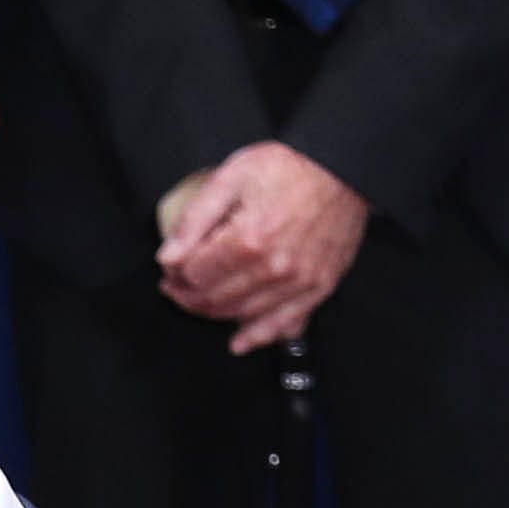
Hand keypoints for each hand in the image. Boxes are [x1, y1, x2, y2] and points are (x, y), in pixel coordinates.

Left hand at [157, 142, 369, 349]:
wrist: (340, 166)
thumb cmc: (290, 167)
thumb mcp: (231, 177)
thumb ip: (195, 220)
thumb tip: (168, 257)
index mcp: (249, 239)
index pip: (195, 276)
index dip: (174, 275)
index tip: (169, 270)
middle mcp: (275, 267)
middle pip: (215, 300)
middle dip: (189, 297)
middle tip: (178, 286)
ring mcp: (299, 281)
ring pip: (242, 316)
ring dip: (216, 313)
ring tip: (203, 299)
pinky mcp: (319, 286)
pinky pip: (285, 325)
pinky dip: (259, 337)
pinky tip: (241, 341)